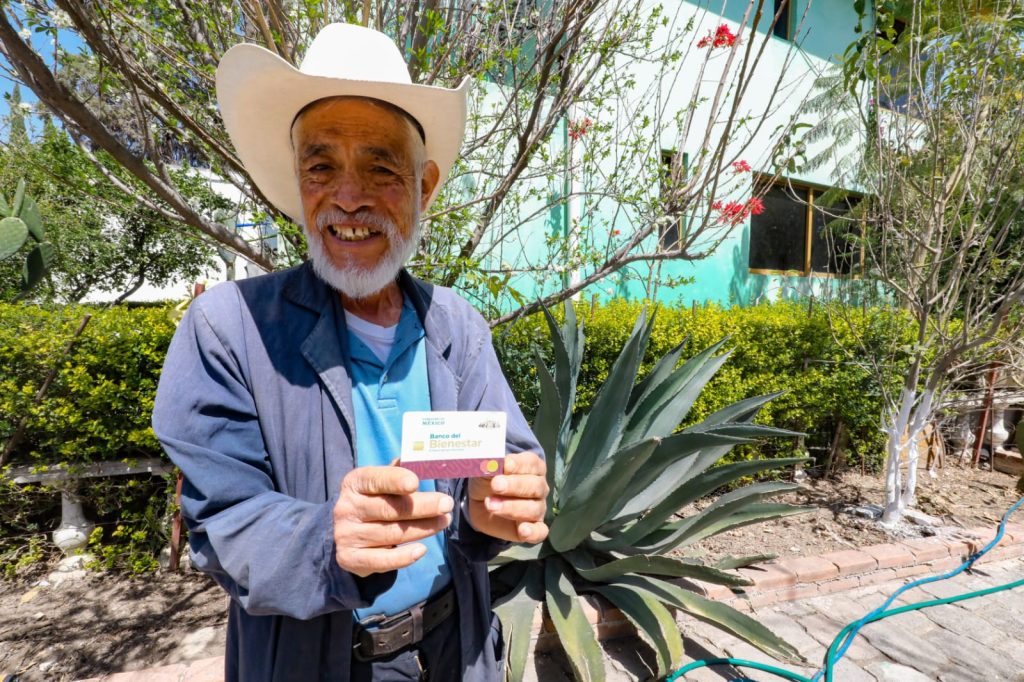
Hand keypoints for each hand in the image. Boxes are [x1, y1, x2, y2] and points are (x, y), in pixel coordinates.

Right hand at [332, 465, 452, 576]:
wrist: (345, 532)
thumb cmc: (372, 501)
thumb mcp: (378, 483)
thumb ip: (396, 473)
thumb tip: (418, 459)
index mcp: (354, 483)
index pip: (375, 480)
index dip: (395, 480)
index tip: (415, 482)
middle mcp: (347, 508)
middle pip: (389, 509)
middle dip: (423, 506)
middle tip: (447, 504)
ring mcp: (347, 535)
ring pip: (392, 533)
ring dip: (423, 529)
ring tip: (444, 521)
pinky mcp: (350, 558)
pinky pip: (382, 560)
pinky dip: (403, 557)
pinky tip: (422, 550)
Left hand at [467, 451, 548, 543]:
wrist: (480, 502)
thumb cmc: (488, 479)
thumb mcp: (485, 469)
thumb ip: (490, 466)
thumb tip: (491, 463)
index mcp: (532, 467)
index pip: (532, 464)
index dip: (519, 464)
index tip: (505, 465)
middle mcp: (539, 487)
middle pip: (535, 486)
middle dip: (514, 486)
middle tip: (495, 485)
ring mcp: (538, 507)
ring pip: (534, 509)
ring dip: (512, 507)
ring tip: (491, 505)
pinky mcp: (533, 527)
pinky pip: (540, 531)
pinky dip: (533, 532)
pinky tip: (523, 531)